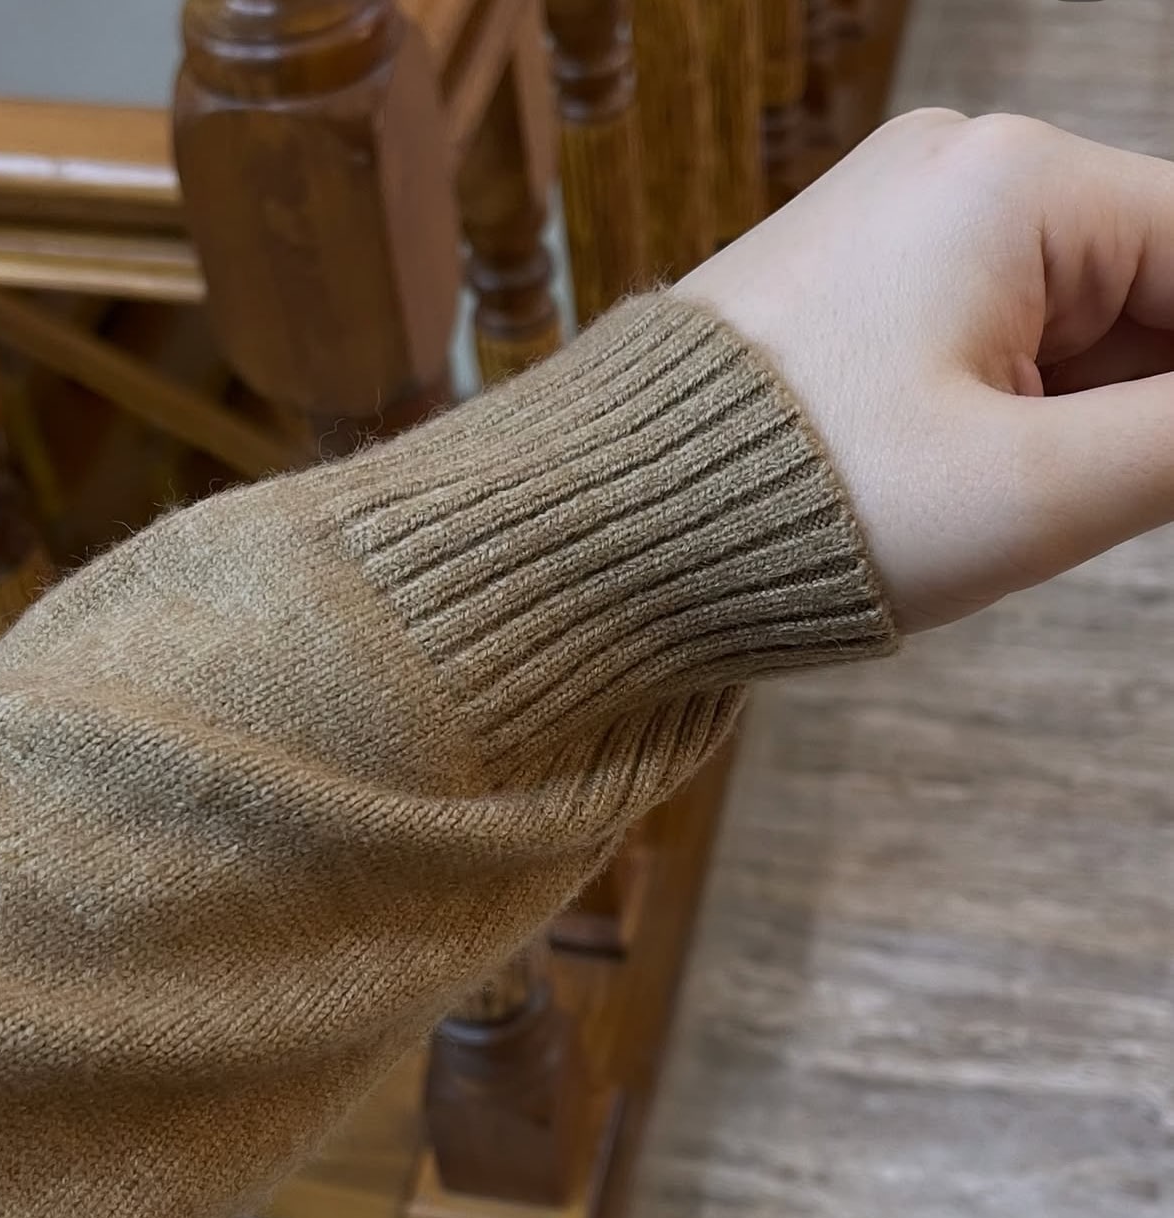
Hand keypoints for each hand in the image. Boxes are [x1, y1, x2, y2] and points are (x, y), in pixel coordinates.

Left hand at [675, 110, 1173, 632]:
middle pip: (1142, 289)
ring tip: (990, 508)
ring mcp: (894, 229)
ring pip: (1064, 326)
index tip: (1161, 466)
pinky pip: (988, 342)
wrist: (605, 537)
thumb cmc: (799, 510)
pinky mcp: (854, 291)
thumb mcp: (1035, 489)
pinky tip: (958, 487)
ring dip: (1071, 424)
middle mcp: (952, 174)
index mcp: (1010, 182)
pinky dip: (1009, 419)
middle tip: (1067, 503)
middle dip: (1141, 409)